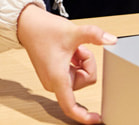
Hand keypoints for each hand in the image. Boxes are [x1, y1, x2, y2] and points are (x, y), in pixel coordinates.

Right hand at [17, 4, 116, 122]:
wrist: (27, 24)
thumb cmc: (43, 30)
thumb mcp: (72, 32)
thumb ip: (93, 35)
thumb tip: (111, 39)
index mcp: (57, 78)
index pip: (71, 107)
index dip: (84, 117)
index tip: (97, 120)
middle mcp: (54, 82)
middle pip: (84, 81)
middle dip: (86, 63)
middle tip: (76, 49)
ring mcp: (54, 79)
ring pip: (81, 76)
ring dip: (81, 61)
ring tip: (70, 48)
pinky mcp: (54, 75)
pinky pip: (74, 73)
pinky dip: (76, 61)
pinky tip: (68, 51)